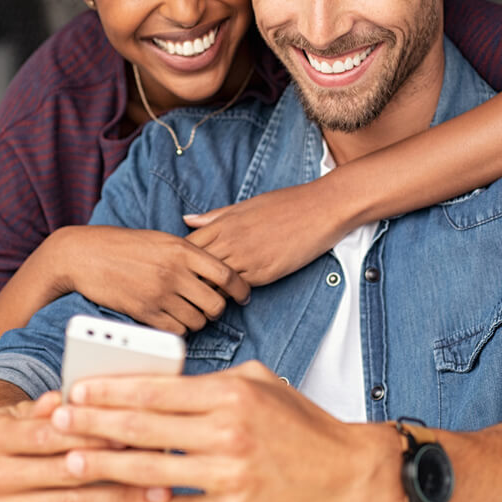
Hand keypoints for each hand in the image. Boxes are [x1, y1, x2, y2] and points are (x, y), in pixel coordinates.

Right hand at [0, 389, 171, 501]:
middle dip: (114, 467)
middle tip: (155, 462)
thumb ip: (46, 406)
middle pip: (63, 473)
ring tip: (156, 492)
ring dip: (120, 499)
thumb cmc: (4, 441)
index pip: (48, 436)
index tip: (128, 432)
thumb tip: (71, 396)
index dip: (90, 434)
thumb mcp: (16, 414)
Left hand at [51, 362, 406, 501]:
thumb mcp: (261, 383)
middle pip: (144, 428)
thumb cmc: (304, 426)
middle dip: (93, 424)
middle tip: (59, 422)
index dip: (110, 390)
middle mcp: (228, 431)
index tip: (78, 390)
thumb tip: (163, 384)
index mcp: (231, 394)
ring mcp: (230, 475)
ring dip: (107, 466)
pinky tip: (124, 500)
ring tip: (75, 461)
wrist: (349, 471)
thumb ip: (212, 382)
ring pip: (153, 470)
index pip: (156, 390)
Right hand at [53, 226, 249, 334]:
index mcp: (182, 250)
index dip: (241, 289)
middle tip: (209, 307)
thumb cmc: (124, 245)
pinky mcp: (144, 312)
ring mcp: (159, 294)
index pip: (227, 274)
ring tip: (188, 312)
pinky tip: (172, 320)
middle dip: (217, 309)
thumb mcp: (161, 239)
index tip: (243, 296)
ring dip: (197, 320)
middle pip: (216, 303)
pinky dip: (179, 329)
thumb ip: (189, 253)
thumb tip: (217, 271)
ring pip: (198, 320)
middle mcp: (174, 272)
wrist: (85, 255)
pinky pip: (176, 330)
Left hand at [184, 180, 346, 286]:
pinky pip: (238, 289)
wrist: (321, 209)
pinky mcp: (264, 273)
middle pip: (195, 268)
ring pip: (214, 283)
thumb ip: (215, 216)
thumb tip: (187, 220)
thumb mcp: (246, 205)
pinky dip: (231, 294)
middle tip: (188, 290)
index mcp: (224, 223)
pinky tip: (232, 296)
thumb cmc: (285, 204)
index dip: (181, 260)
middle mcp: (231, 241)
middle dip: (189, 280)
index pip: (187, 247)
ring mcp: (247, 258)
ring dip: (209, 291)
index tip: (182, 268)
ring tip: (207, 298)